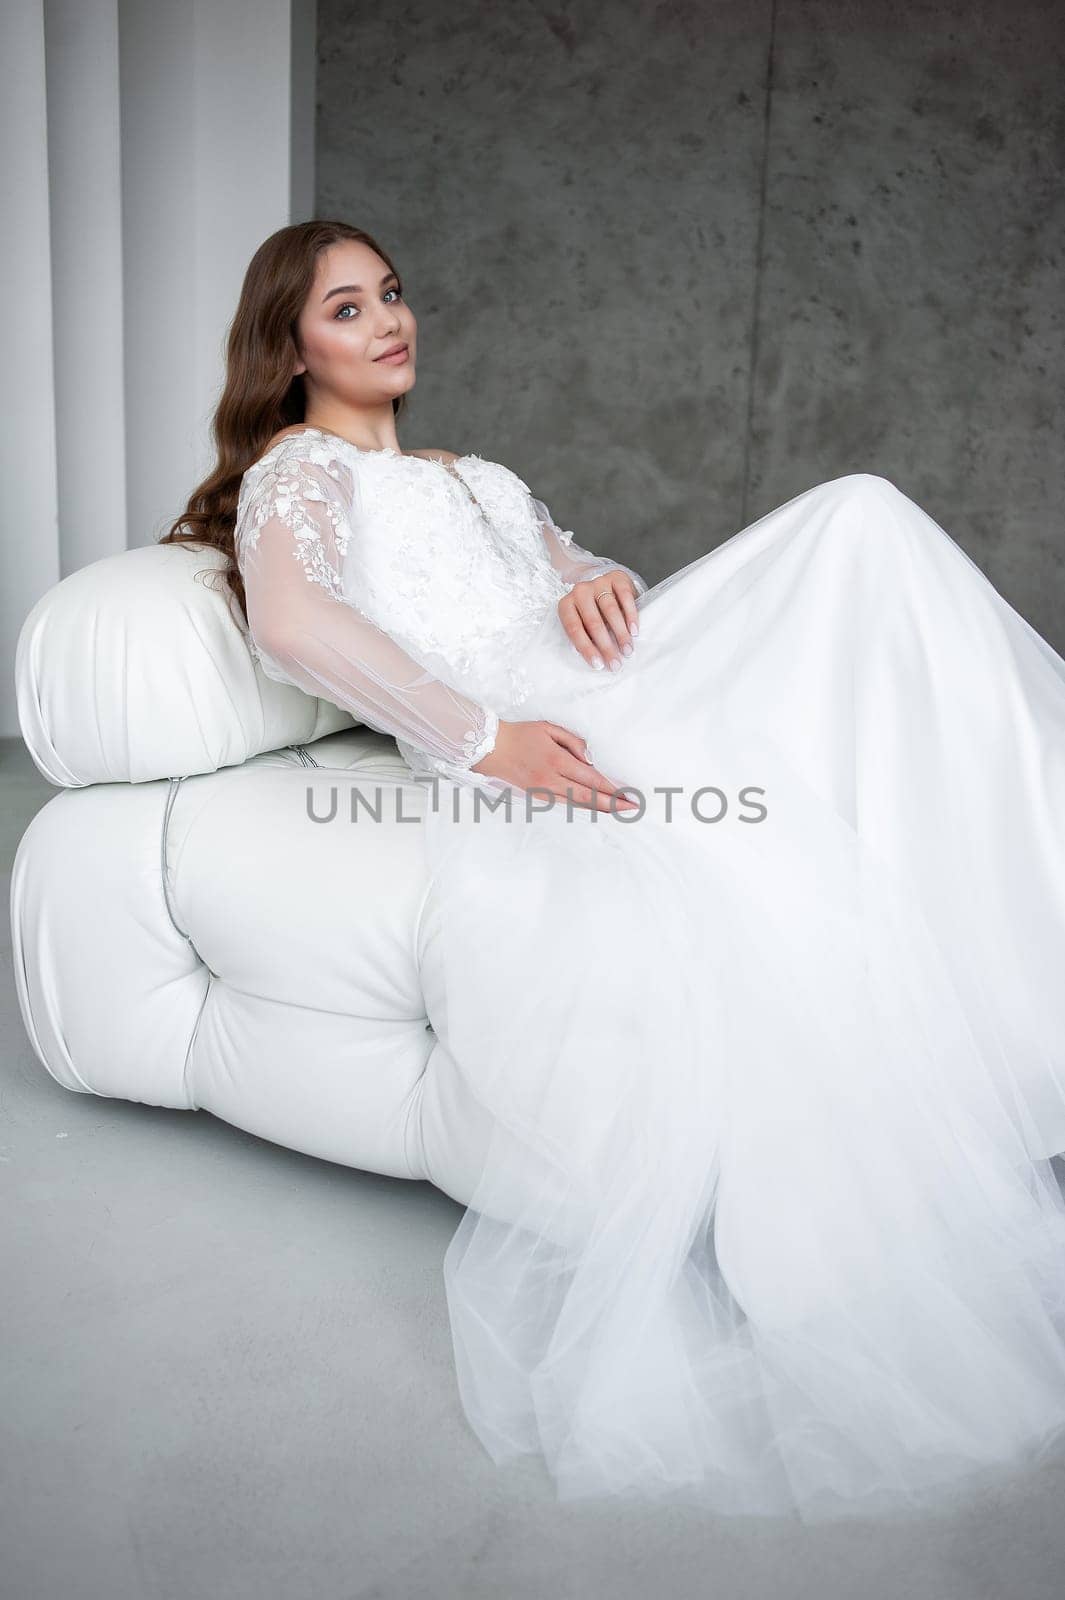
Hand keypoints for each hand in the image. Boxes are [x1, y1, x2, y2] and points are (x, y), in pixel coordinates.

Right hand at [472, 719, 638, 812]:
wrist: (490, 748)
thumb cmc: (521, 734)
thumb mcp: (549, 728)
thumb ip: (574, 742)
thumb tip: (591, 758)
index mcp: (556, 760)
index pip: (591, 779)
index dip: (612, 789)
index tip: (629, 795)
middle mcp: (550, 779)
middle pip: (587, 797)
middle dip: (612, 805)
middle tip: (632, 810)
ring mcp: (542, 791)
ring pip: (576, 805)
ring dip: (598, 810)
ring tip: (618, 813)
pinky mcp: (536, 797)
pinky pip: (563, 805)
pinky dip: (580, 809)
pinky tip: (592, 811)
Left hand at [560, 569, 639, 672]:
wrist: (602, 586)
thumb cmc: (591, 612)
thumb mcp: (583, 624)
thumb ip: (585, 638)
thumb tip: (596, 661)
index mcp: (567, 605)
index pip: (574, 629)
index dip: (586, 648)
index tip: (598, 664)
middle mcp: (580, 591)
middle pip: (593, 621)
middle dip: (606, 645)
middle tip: (616, 663)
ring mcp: (599, 582)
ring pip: (610, 609)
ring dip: (620, 633)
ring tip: (627, 650)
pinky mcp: (617, 577)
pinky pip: (625, 597)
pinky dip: (631, 616)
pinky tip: (634, 631)